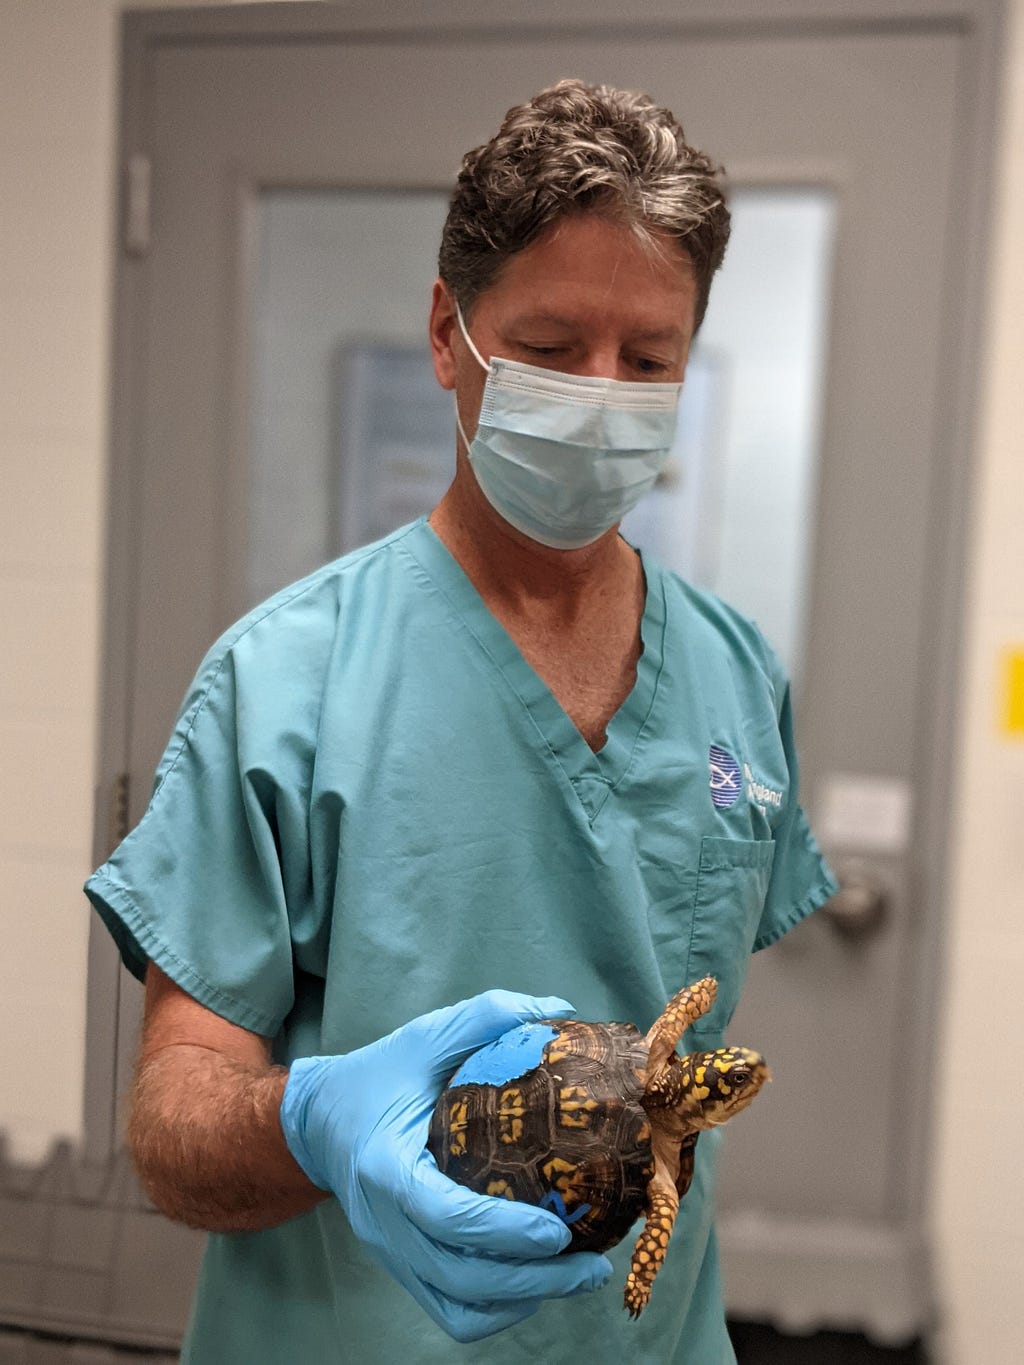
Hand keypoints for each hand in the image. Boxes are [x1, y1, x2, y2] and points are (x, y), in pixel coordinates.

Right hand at [279, 990, 612, 1341]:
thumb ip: (485, 1017)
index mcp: (385, 1166)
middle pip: (461, 1277)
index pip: (444, 1216)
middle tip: (591, 1266)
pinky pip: (450, 1312)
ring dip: (523, 1299)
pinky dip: (497, 1310)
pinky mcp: (402, 1268)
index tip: (557, 1231)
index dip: (503, 1231)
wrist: (320, 1121)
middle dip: (533, 1280)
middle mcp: (384, 1223)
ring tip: (578, 1276)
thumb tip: (560, 1008)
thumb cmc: (378, 1076)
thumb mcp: (424, 1037)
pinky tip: (536, 1283)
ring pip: (459, 1307)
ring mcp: (391, 1253)